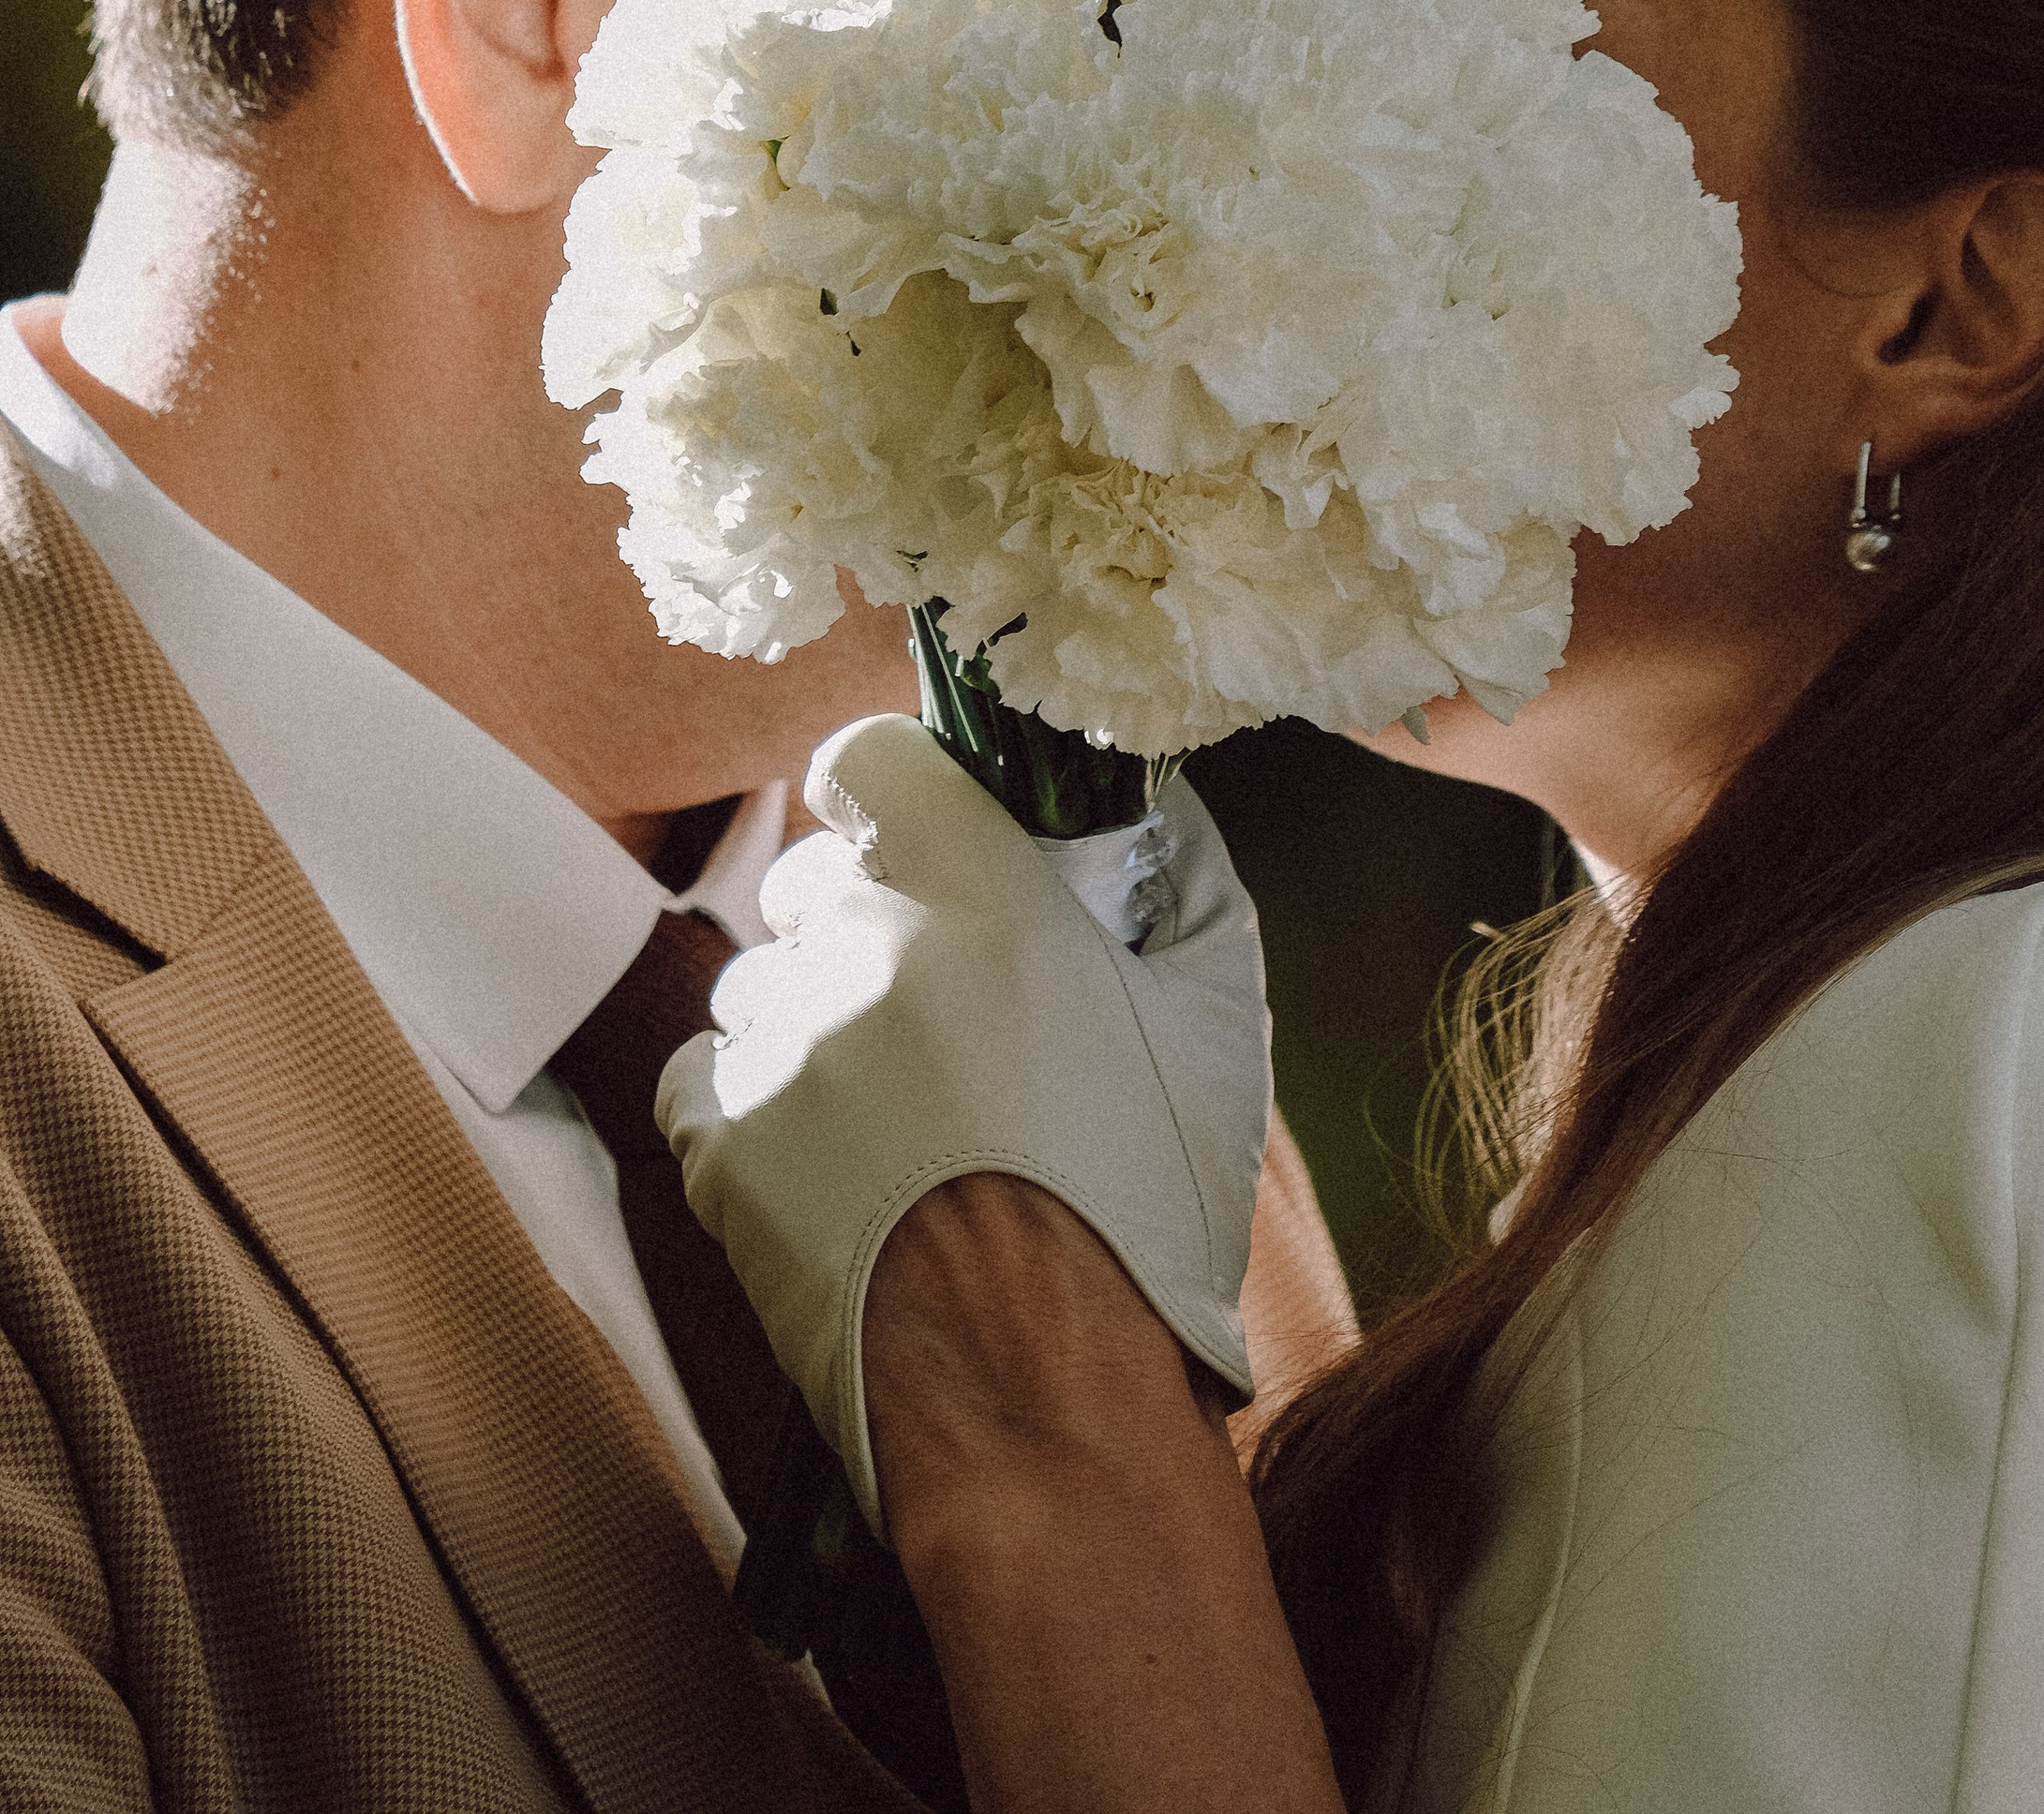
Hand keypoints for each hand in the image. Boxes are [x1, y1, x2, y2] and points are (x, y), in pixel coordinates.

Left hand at [656, 713, 1271, 1537]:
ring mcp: (779, 1051)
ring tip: (891, 1110)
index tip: (918, 836)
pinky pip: (702, 1077)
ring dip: (810, 1020)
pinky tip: (820, 1153)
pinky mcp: (719, 1152)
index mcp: (979, 892)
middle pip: (814, 880)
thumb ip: (1188, 879)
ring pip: (760, 982)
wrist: (1046, 1407)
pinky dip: (745, 1101)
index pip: (870, 758)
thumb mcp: (1218, 1021)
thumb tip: (1160, 809)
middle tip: (936, 1007)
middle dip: (862, 921)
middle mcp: (861, 949)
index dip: (892, 792)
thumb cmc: (1147, 1211)